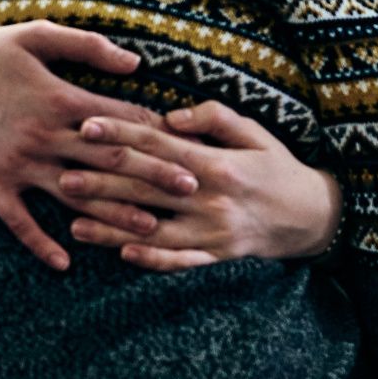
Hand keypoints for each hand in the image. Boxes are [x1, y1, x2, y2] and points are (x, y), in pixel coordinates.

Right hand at [0, 20, 196, 271]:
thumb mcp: (36, 35)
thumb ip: (87, 45)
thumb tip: (135, 62)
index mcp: (61, 98)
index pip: (121, 120)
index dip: (158, 132)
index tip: (190, 144)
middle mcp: (46, 135)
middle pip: (110, 161)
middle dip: (154, 176)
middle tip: (194, 190)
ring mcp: (19, 163)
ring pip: (75, 194)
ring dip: (114, 215)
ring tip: (151, 232)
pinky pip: (20, 220)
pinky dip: (41, 243)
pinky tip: (64, 264)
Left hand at [60, 100, 342, 270]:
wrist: (315, 217)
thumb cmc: (279, 168)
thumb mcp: (256, 133)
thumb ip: (215, 118)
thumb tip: (171, 116)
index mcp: (218, 163)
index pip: (158, 146)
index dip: (121, 134)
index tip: (86, 126)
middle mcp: (212, 199)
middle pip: (147, 189)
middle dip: (102, 182)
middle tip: (62, 177)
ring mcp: (214, 231)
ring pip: (155, 231)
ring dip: (114, 228)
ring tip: (76, 224)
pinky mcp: (218, 255)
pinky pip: (181, 261)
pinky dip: (152, 261)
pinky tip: (121, 254)